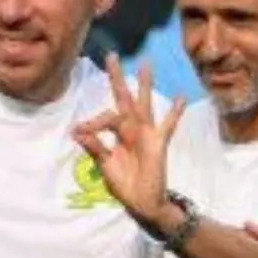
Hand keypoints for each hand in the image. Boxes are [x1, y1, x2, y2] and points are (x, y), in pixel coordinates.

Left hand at [72, 53, 183, 222]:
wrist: (143, 202)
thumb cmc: (125, 184)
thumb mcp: (106, 165)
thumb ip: (95, 147)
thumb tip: (76, 131)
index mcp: (117, 133)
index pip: (106, 116)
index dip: (93, 121)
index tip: (79, 130)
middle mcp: (131, 128)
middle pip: (123, 98)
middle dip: (117, 78)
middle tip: (111, 55)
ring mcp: (147, 133)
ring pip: (145, 104)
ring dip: (145, 85)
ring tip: (146, 64)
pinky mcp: (158, 143)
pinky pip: (168, 126)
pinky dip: (175, 113)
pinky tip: (181, 98)